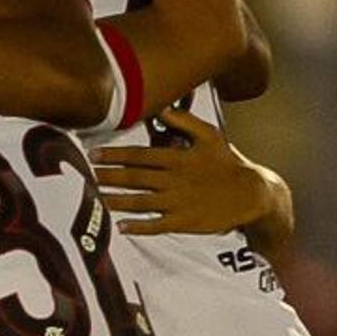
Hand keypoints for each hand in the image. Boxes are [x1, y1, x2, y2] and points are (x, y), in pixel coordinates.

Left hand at [92, 107, 276, 235]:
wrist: (252, 193)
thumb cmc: (228, 162)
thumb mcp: (210, 135)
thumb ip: (183, 121)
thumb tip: (160, 108)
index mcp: (178, 158)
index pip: (139, 156)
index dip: (114, 155)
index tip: (92, 155)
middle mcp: (174, 180)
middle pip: (134, 178)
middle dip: (107, 177)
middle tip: (84, 175)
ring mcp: (178, 203)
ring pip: (140, 202)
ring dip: (116, 201)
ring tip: (94, 199)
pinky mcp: (184, 222)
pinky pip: (155, 226)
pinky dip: (137, 227)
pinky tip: (120, 227)